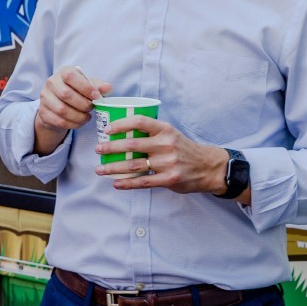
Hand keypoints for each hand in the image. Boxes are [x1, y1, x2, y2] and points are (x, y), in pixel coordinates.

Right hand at [34, 66, 110, 154]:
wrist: (58, 105)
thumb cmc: (76, 91)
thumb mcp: (88, 86)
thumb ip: (98, 86)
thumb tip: (108, 88)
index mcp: (63, 72)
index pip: (70, 76)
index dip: (84, 87)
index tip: (96, 96)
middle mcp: (51, 83)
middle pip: (66, 94)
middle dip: (83, 104)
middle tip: (91, 108)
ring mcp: (45, 98)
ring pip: (62, 110)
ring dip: (78, 116)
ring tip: (87, 117)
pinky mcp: (43, 112)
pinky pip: (59, 121)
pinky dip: (72, 124)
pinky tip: (79, 122)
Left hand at [97, 115, 237, 198]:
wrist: (208, 167)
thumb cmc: (184, 149)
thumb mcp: (172, 134)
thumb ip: (152, 134)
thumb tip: (123, 134)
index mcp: (165, 130)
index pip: (139, 121)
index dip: (121, 125)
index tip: (108, 129)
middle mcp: (166, 144)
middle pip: (132, 145)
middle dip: (111, 147)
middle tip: (98, 149)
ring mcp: (168, 162)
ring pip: (134, 165)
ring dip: (114, 167)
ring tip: (100, 169)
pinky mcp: (169, 179)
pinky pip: (143, 182)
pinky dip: (128, 183)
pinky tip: (116, 183)